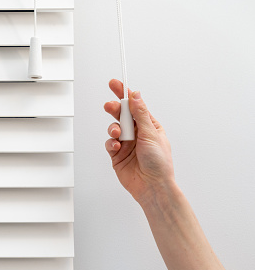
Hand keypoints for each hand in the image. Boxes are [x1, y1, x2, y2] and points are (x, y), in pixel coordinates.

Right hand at [104, 79, 174, 203]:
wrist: (152, 186)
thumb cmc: (159, 163)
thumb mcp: (151, 133)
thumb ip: (140, 114)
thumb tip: (136, 95)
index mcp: (149, 126)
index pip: (135, 106)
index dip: (125, 94)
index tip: (116, 83)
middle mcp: (137, 133)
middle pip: (122, 115)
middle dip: (115, 109)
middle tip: (110, 106)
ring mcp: (127, 144)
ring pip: (114, 128)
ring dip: (114, 129)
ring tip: (118, 134)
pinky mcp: (117, 155)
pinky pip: (110, 143)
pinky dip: (111, 143)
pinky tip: (117, 147)